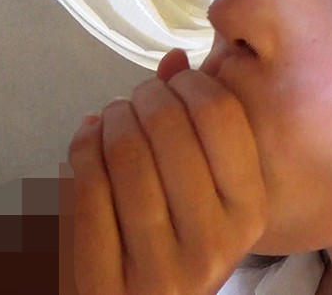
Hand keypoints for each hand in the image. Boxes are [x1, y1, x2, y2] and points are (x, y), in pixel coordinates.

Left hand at [68, 49, 266, 293]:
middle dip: (144, 95)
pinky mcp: (107, 281)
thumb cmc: (185, 236)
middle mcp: (214, 242)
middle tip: (136, 99)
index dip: (190, 82)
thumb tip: (172, 59)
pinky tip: (87, 136)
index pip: (220, 116)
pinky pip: (87, 186)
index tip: (176, 81)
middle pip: (168, 125)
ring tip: (111, 117)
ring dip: (110, 116)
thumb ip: (199, 124)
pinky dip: (82, 145)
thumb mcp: (211, 190)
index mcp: (250, 212)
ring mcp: (159, 267)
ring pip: (125, 151)